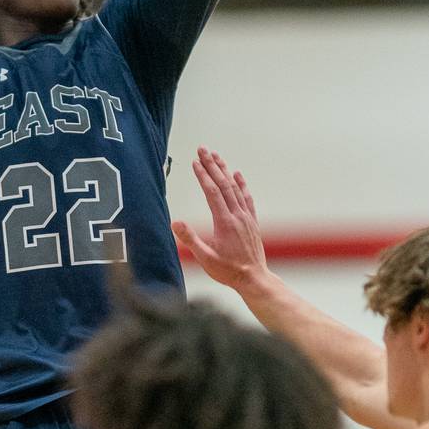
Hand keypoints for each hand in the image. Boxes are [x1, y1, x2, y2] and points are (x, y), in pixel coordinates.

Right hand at [172, 146, 268, 292]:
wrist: (254, 278)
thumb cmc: (228, 271)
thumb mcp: (205, 258)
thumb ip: (190, 239)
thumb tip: (175, 222)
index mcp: (224, 222)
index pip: (212, 192)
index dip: (203, 176)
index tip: (195, 162)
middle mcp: (237, 215)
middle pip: (223, 184)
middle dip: (212, 165)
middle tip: (203, 149)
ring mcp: (246, 217)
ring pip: (235, 188)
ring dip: (224, 170)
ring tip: (216, 156)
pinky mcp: (251, 221)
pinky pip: (246, 197)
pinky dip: (241, 184)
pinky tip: (238, 174)